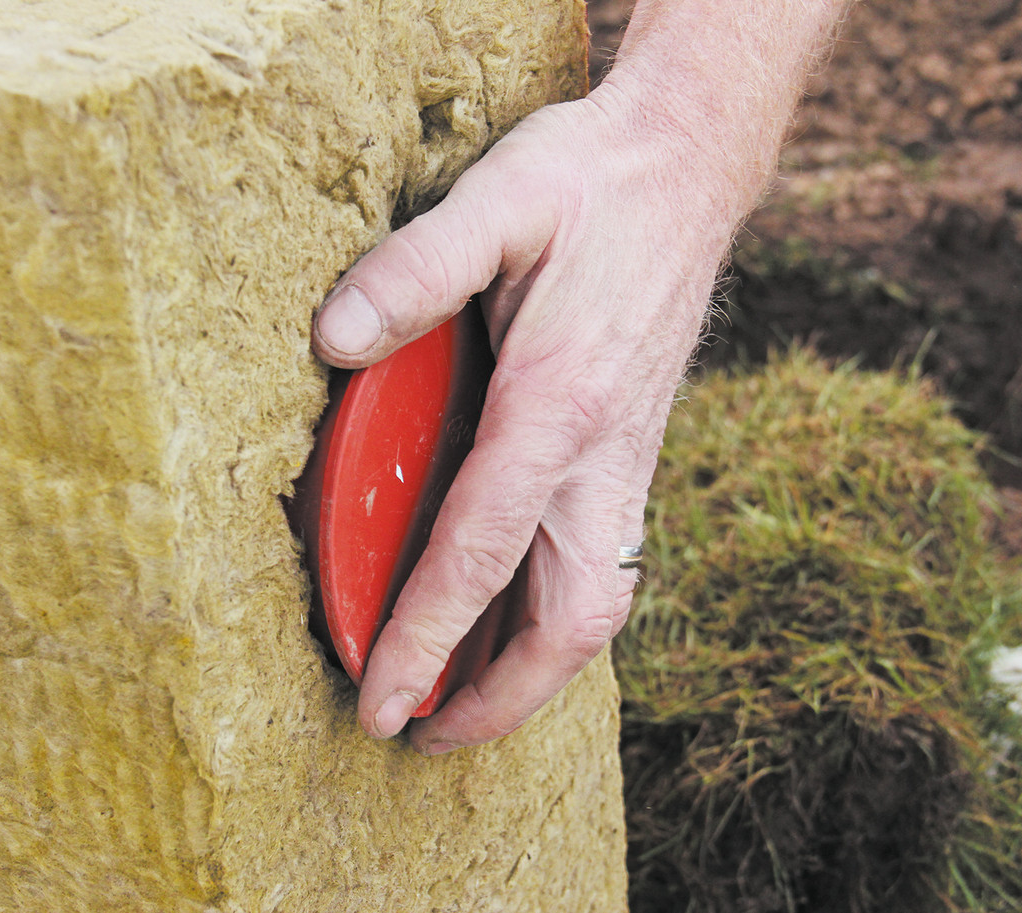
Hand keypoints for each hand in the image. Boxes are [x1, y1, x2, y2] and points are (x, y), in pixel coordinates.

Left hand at [312, 79, 737, 753]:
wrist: (688, 164)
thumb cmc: (589, 180)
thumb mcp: (497, 199)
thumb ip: (413, 270)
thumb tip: (332, 339)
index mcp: (560, 403)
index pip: (483, 550)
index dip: (427, 636)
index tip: (382, 703)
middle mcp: (604, 452)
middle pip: (569, 620)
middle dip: (501, 698)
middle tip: (423, 735)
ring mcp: (626, 456)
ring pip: (595, 603)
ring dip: (532, 673)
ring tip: (462, 706)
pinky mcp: (630, 447)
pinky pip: (598, 562)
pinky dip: (552, 616)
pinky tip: (509, 617)